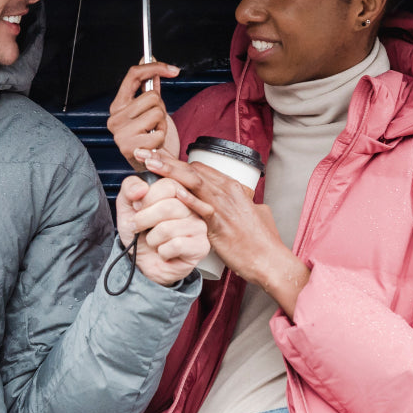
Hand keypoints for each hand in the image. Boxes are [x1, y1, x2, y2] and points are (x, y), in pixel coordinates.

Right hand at [108, 61, 180, 171]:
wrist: (150, 165)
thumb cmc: (149, 136)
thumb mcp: (147, 108)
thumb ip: (147, 85)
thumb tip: (149, 57)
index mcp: (117, 105)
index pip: (133, 75)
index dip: (155, 67)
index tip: (174, 70)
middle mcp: (114, 118)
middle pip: (151, 96)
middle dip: (160, 108)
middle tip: (156, 121)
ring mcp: (120, 133)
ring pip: (156, 112)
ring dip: (162, 124)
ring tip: (154, 132)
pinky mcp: (130, 147)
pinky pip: (159, 132)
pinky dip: (162, 137)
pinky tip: (154, 143)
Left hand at [115, 173, 209, 285]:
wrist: (143, 262)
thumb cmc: (140, 233)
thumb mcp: (127, 207)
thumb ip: (129, 188)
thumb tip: (142, 188)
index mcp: (177, 192)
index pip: (168, 186)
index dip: (148, 198)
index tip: (137, 207)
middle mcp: (192, 207)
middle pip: (168, 207)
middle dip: (144, 220)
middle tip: (138, 227)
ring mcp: (199, 226)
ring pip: (169, 228)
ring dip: (152, 239)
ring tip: (154, 242)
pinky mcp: (201, 246)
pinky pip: (176, 245)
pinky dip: (162, 251)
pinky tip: (165, 252)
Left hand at [136, 148, 309, 316]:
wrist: (270, 260)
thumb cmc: (262, 241)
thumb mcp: (255, 214)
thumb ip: (244, 204)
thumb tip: (243, 200)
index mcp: (231, 186)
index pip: (198, 167)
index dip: (174, 162)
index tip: (155, 156)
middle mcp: (226, 191)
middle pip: (190, 168)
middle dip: (165, 159)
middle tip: (142, 152)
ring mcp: (223, 206)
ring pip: (193, 181)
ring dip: (168, 170)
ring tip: (148, 161)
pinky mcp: (220, 225)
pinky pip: (202, 208)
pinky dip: (188, 198)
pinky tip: (173, 191)